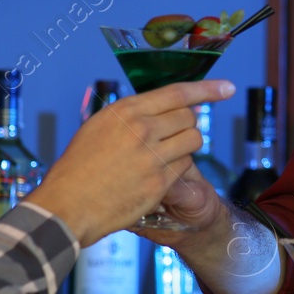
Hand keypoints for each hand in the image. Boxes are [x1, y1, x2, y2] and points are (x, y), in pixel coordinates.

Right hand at [25, 79, 234, 246]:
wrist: (66, 206)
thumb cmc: (78, 167)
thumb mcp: (98, 128)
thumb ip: (130, 116)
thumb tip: (160, 109)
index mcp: (125, 111)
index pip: (177, 93)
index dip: (207, 89)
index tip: (227, 88)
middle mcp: (141, 129)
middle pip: (189, 117)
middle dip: (186, 124)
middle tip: (169, 137)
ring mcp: (152, 157)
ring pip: (193, 140)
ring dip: (185, 146)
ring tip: (163, 156)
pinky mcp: (159, 183)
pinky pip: (185, 167)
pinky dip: (178, 169)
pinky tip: (156, 176)